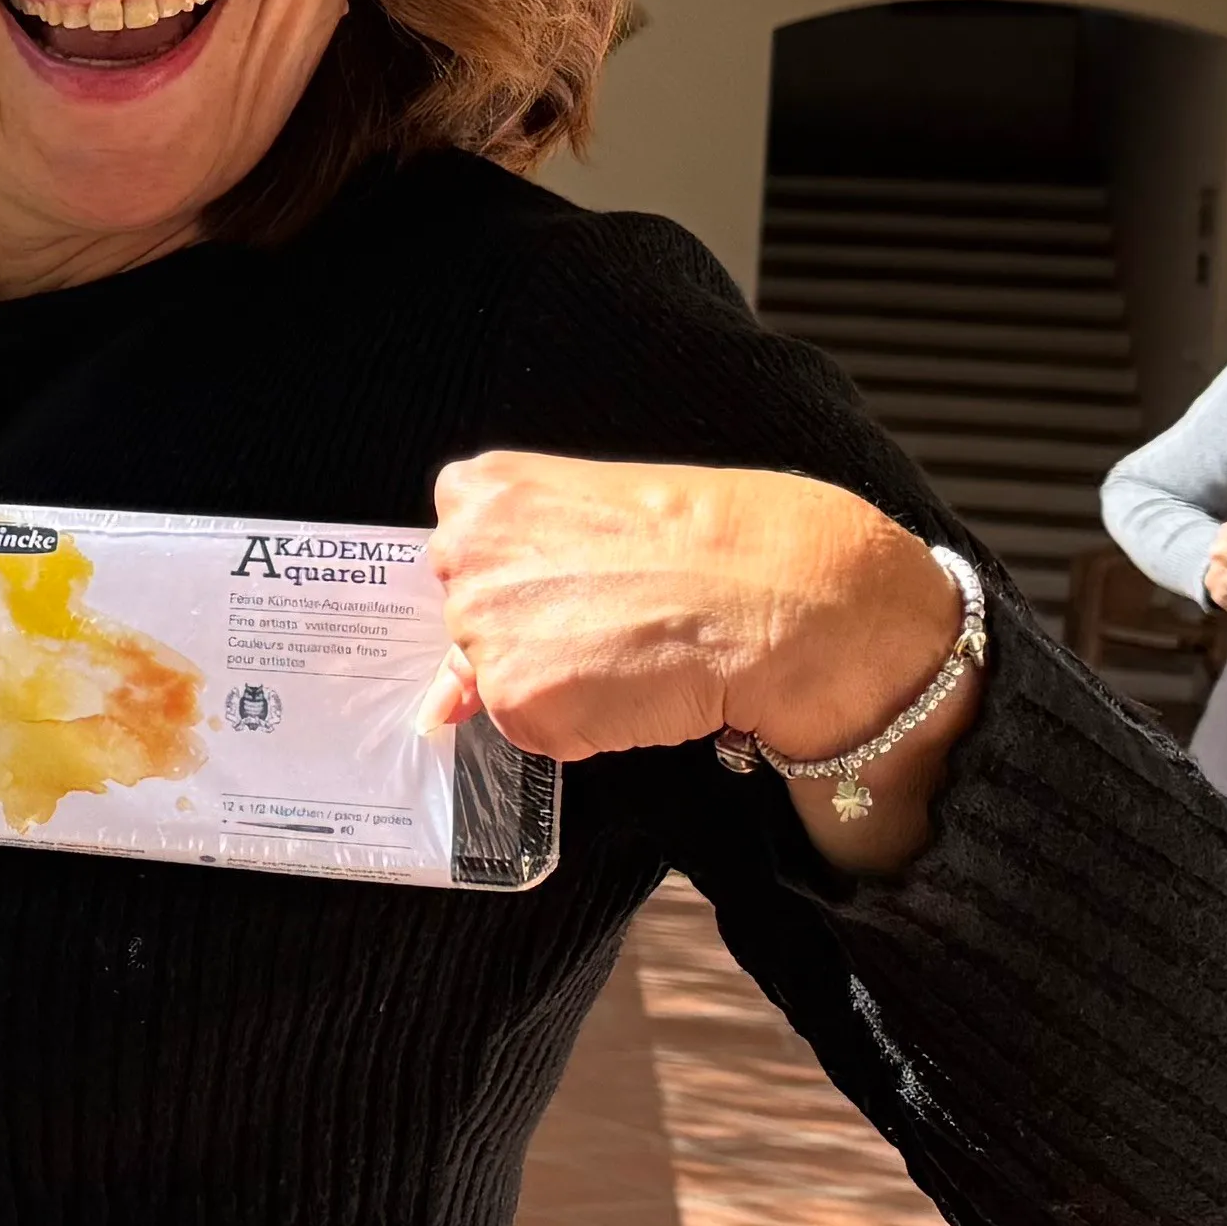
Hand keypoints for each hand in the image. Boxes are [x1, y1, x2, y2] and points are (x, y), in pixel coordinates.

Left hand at [427, 452, 975, 864]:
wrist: (785, 594)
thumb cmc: (715, 541)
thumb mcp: (595, 520)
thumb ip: (513, 578)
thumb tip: (441, 696)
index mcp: (479, 493)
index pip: (467, 560)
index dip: (535, 579)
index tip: (591, 576)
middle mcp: (462, 555)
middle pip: (473, 624)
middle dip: (536, 632)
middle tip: (620, 613)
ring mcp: (484, 630)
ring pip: (504, 682)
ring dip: (562, 681)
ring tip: (635, 646)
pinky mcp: (519, 701)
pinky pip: (539, 732)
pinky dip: (585, 726)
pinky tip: (637, 686)